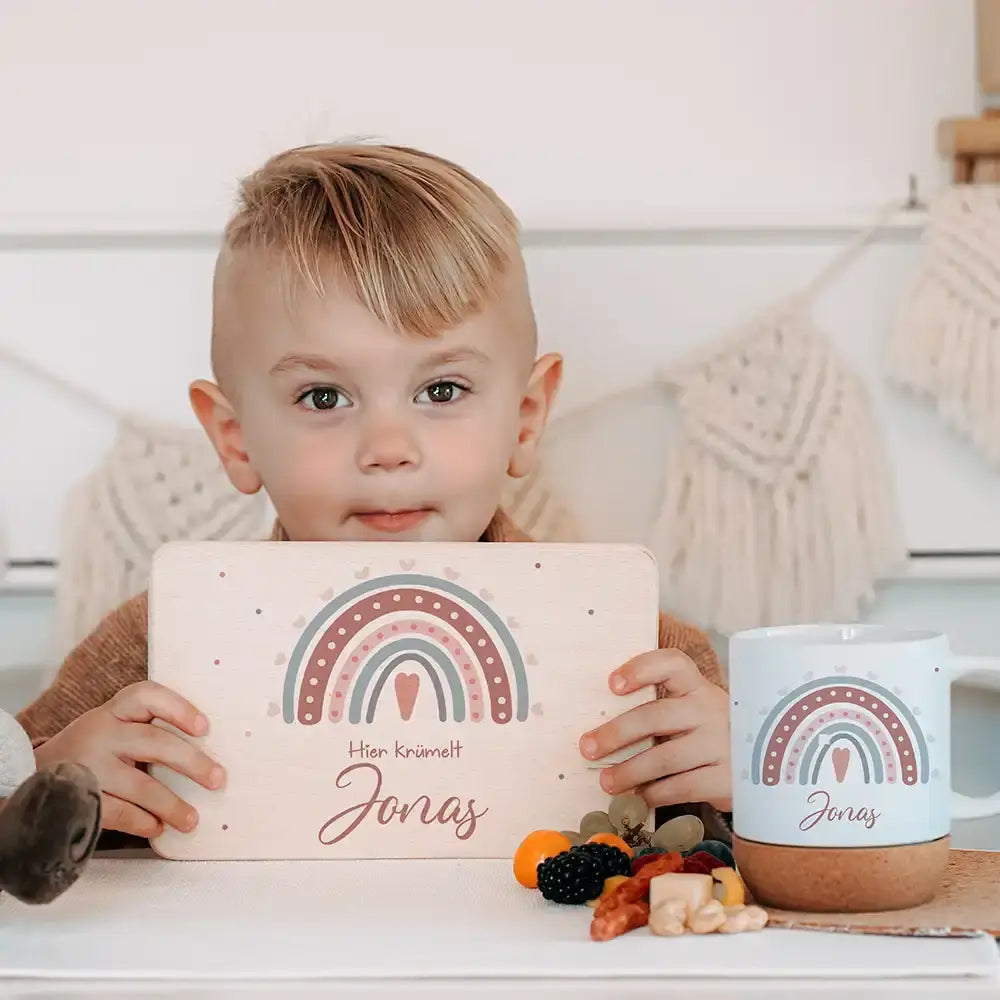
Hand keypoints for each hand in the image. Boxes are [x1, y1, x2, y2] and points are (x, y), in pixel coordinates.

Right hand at [34, 680, 224, 838]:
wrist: (29, 774)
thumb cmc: (91, 750)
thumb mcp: (112, 728)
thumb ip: (147, 731)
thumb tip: (206, 755)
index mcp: (113, 711)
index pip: (146, 695)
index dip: (178, 708)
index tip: (205, 727)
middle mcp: (100, 733)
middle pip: (154, 742)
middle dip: (191, 762)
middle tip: (218, 779)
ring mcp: (88, 766)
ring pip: (139, 784)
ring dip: (171, 804)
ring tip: (192, 819)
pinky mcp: (76, 798)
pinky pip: (117, 812)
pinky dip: (142, 822)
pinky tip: (157, 827)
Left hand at [579, 648, 731, 811]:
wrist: (768, 768)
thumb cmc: (711, 736)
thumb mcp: (694, 713)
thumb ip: (659, 712)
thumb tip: (600, 732)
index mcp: (698, 687)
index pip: (672, 664)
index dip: (640, 669)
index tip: (611, 684)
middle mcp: (711, 710)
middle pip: (655, 716)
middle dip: (616, 733)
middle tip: (587, 748)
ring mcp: (723, 745)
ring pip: (664, 757)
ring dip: (629, 771)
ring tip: (607, 782)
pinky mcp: (729, 779)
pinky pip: (681, 786)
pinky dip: (654, 794)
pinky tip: (640, 797)